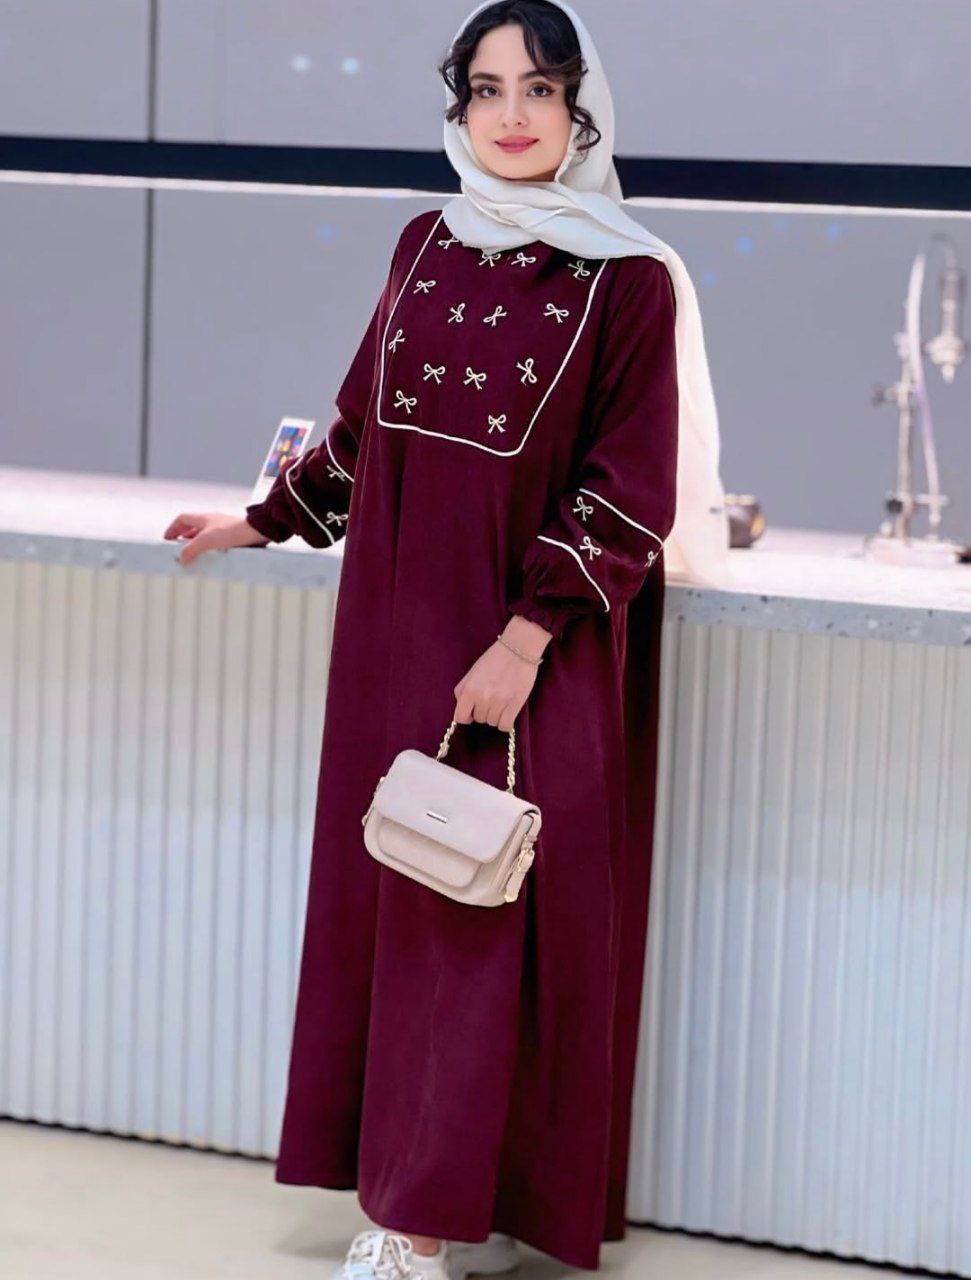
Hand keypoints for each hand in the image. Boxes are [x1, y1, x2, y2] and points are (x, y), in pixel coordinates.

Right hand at [163, 512, 269, 566]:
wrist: (257, 531)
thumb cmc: (232, 532)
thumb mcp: (206, 540)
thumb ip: (191, 549)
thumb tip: (180, 559)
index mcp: (203, 518)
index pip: (182, 519)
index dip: (172, 528)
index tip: (167, 539)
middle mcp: (212, 521)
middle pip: (192, 526)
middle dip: (182, 536)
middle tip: (178, 548)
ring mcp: (222, 528)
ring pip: (204, 534)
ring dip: (196, 543)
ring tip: (192, 555)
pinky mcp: (232, 536)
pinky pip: (215, 541)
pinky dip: (209, 548)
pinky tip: (211, 556)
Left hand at [453, 616, 551, 731]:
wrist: (518, 648)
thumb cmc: (494, 658)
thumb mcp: (472, 672)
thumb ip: (463, 690)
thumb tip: (462, 709)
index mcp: (469, 689)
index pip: (460, 717)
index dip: (466, 716)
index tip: (472, 712)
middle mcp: (482, 698)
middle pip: (479, 720)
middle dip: (484, 712)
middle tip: (492, 698)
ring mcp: (499, 702)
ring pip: (492, 723)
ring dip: (496, 715)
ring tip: (502, 701)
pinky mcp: (515, 704)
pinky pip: (505, 725)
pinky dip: (506, 722)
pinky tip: (508, 713)